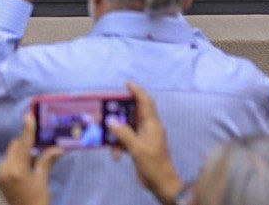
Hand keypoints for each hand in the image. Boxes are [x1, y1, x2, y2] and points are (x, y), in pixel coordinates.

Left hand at [0, 112, 63, 204]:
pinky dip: (17, 161)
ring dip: (22, 152)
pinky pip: (8, 162)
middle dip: (27, 144)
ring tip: (35, 161)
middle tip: (40, 145)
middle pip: (16, 146)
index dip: (28, 129)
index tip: (29, 115)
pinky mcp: (1, 180)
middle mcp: (6, 169)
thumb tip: (58, 148)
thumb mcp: (43, 179)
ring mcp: (1, 175)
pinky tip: (27, 169)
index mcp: (18, 169)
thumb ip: (47, 160)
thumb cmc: (38, 200)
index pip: (24, 144)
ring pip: (11, 153)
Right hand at [110, 83, 182, 204]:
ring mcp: (144, 138)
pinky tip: (116, 155)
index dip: (137, 91)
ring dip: (117, 135)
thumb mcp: (137, 148)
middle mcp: (148, 128)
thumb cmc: (153, 164)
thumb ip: (123, 133)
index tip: (127, 84)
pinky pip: (126, 141)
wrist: (162, 184)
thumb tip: (111, 121)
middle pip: (133, 114)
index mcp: (152, 124)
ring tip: (109, 142)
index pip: (146, 102)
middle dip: (119, 114)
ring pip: (126, 128)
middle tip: (107, 112)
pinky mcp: (139, 147)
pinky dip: (119, 146)